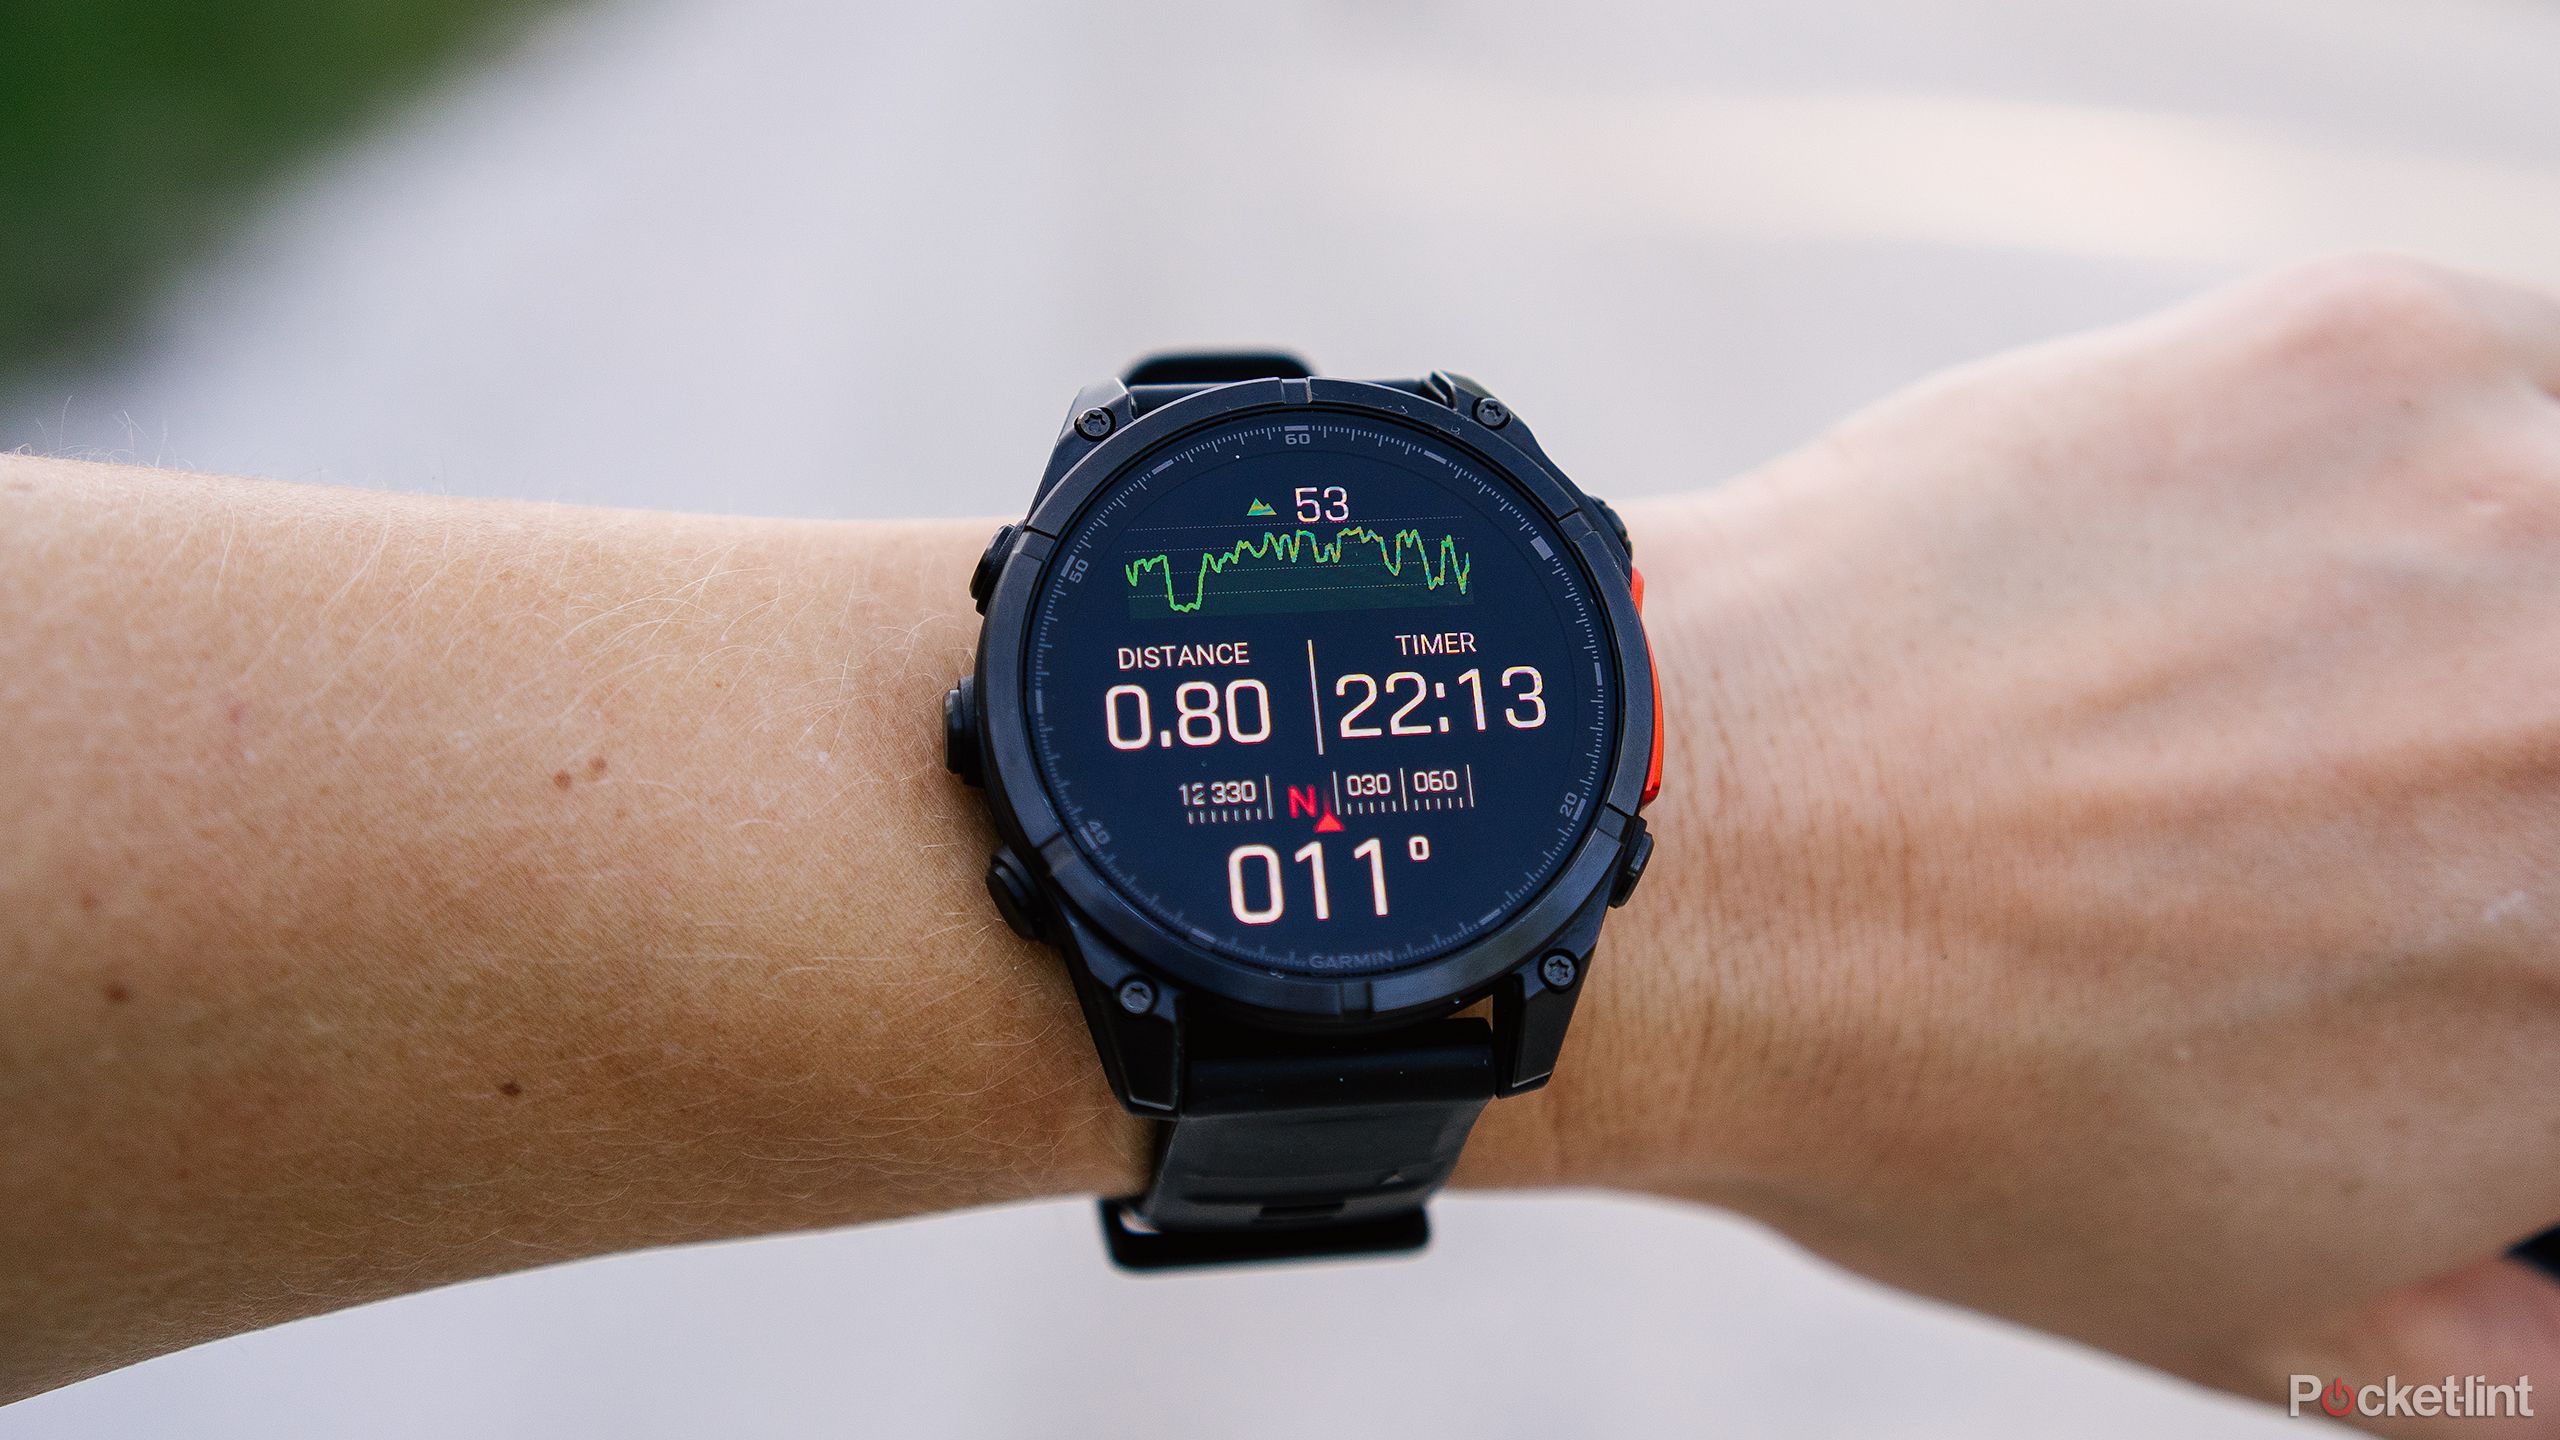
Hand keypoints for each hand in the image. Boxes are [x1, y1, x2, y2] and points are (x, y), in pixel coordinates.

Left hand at [1612, 257, 2559, 1432]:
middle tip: (2380, 801)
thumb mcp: (2259, 1315)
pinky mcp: (2373, 345)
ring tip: (2328, 687)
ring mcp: (2517, 507)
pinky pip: (2503, 387)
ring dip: (2504, 612)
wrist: (1677, 846)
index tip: (2474, 906)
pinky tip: (2261, 559)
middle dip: (2523, 776)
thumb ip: (2491, 1355)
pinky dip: (2424, 478)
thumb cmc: (1933, 1099)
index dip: (2533, 934)